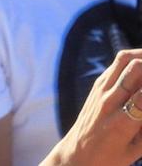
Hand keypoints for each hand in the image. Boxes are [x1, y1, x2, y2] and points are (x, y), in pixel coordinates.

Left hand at [49, 49, 141, 165]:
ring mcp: (101, 90)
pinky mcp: (98, 85)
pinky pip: (118, 64)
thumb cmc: (111, 157)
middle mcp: (108, 102)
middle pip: (136, 69)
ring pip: (125, 59)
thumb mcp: (137, 149)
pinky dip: (135, 58)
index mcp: (121, 123)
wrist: (77, 154)